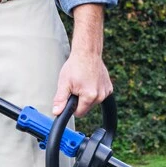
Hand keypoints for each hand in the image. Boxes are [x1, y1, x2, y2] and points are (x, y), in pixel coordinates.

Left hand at [52, 3, 111, 117]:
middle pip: (86, 108)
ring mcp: (106, 92)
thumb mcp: (64, 83)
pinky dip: (94, 91)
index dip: (72, 106)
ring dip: (86, 96)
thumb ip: (60, 100)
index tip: (71, 96)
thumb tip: (56, 112)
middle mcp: (100, 96)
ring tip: (82, 82)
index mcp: (89, 96)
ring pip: (92, 102)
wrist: (87, 53)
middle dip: (79, 101)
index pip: (79, 113)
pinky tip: (90, 81)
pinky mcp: (109, 88)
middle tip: (76, 87)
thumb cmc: (75, 65)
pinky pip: (99, 96)